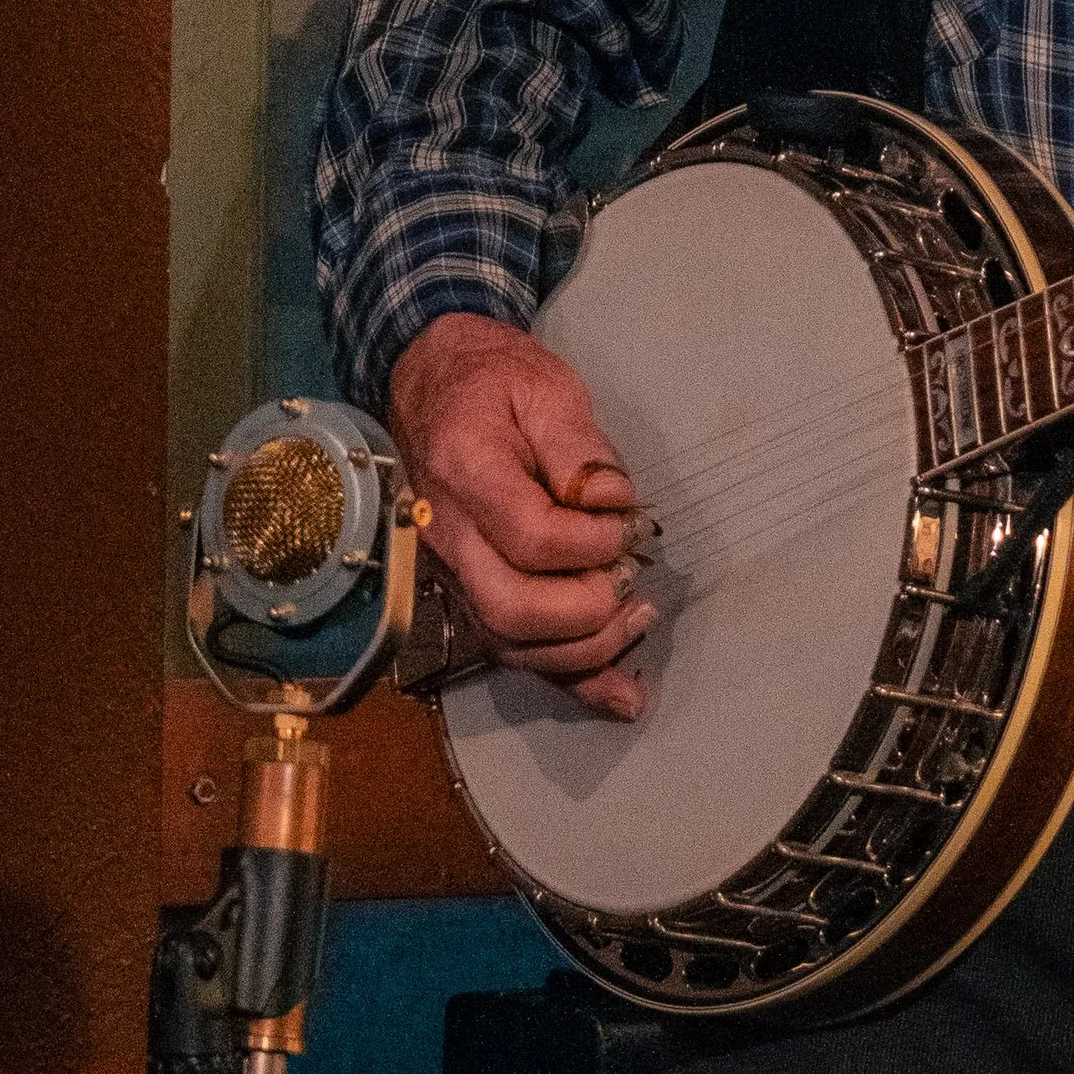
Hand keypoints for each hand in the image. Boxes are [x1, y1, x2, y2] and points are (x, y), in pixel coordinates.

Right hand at [388, 312, 654, 719]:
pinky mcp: (466, 588)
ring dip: (584, 650)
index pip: (530, 536)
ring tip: (637, 619)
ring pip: (509, 642)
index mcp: (467, 469)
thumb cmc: (496, 380)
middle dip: (586, 611)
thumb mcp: (547, 387)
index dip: (591, 543)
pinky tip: (620, 693)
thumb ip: (580, 447)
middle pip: (510, 608)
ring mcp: (450, 569)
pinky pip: (510, 648)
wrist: (435, 382)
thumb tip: (616, 503)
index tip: (625, 523)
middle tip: (632, 581)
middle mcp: (446, 533)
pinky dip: (568, 679)